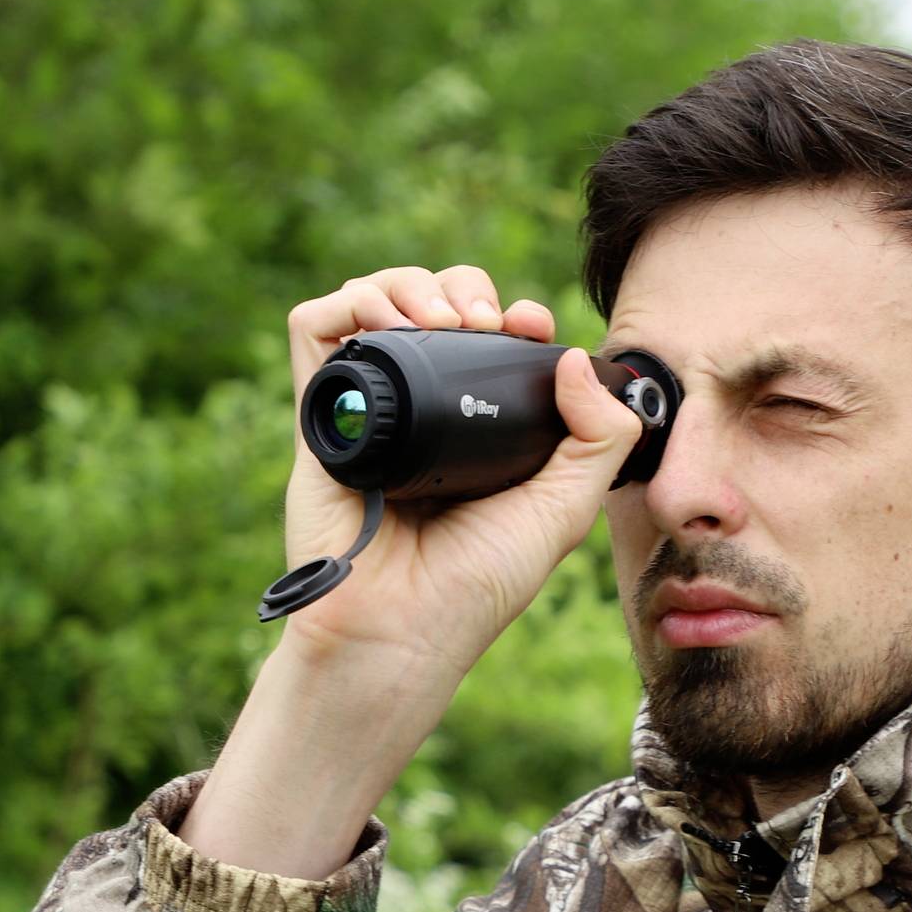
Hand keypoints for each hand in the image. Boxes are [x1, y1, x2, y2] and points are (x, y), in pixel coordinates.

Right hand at [271, 265, 641, 678]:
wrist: (399, 627)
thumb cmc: (477, 583)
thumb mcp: (565, 510)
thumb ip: (598, 437)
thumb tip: (568, 356)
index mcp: (475, 427)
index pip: (485, 337)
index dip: (508, 312)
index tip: (527, 323)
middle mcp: (420, 411)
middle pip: (429, 305)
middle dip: (459, 287)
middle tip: (481, 321)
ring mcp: (368, 409)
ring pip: (373, 303)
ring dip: (406, 284)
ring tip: (437, 319)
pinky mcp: (319, 416)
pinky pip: (314, 331)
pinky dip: (347, 303)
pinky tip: (387, 322)